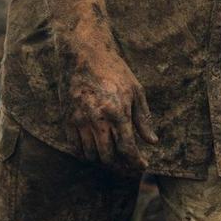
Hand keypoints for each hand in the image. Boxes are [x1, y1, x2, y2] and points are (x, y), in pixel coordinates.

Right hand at [62, 39, 157, 173]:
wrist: (84, 54)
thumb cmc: (114, 70)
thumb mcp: (136, 90)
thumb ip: (143, 118)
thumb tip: (153, 142)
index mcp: (117, 111)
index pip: (127, 149)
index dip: (136, 163)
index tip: (143, 166)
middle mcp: (98, 119)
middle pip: (109, 157)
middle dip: (121, 165)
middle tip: (129, 165)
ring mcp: (80, 120)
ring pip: (91, 155)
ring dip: (104, 161)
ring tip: (114, 157)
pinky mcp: (67, 119)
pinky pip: (75, 147)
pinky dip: (86, 153)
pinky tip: (96, 149)